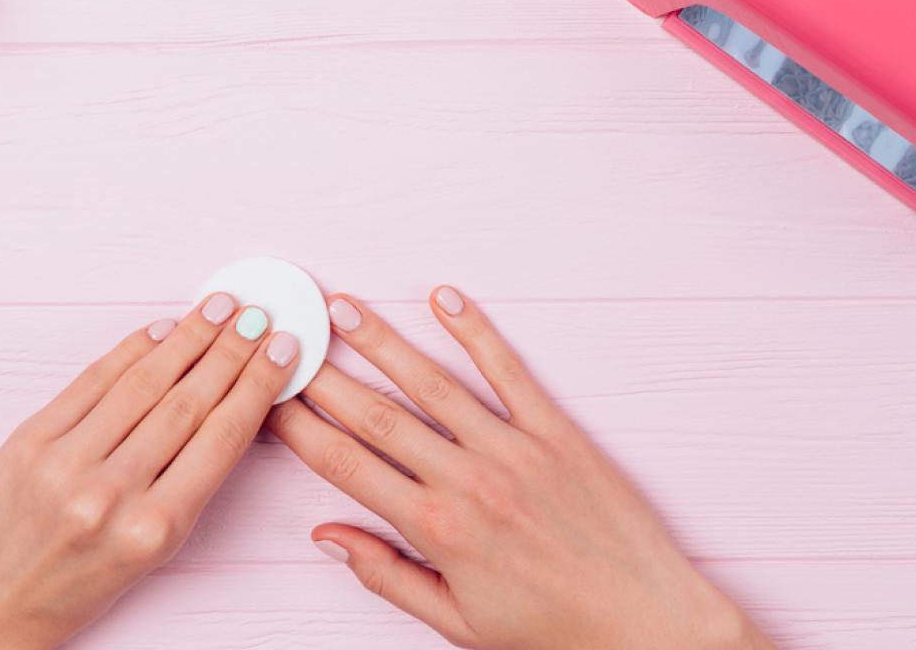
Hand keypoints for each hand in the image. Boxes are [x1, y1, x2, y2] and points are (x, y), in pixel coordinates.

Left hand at [0, 293, 300, 649]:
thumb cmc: (74, 587)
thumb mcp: (149, 553)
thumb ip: (186, 484)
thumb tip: (225, 406)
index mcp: (152, 530)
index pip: (221, 438)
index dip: (258, 386)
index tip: (281, 353)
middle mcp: (111, 495)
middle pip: (188, 402)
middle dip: (230, 353)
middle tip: (257, 318)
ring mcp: (65, 464)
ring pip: (142, 384)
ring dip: (188, 339)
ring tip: (217, 310)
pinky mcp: (29, 441)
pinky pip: (90, 382)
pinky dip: (129, 351)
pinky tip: (159, 331)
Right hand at [269, 287, 773, 649]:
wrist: (646, 621)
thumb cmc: (553, 629)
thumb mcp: (457, 622)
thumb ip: (387, 574)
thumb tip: (328, 535)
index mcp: (437, 530)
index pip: (346, 465)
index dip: (299, 429)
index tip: (269, 400)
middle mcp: (469, 480)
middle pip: (377, 415)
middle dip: (324, 377)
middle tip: (288, 342)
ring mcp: (514, 449)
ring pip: (433, 384)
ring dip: (383, 342)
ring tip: (343, 308)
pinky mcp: (558, 432)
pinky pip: (509, 372)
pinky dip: (476, 332)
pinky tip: (445, 299)